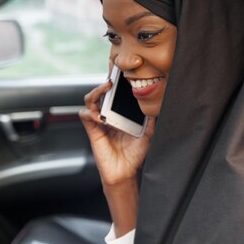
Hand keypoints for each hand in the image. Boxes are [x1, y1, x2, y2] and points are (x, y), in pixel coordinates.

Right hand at [79, 79, 155, 235]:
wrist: (126, 172)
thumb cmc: (135, 154)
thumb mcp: (148, 133)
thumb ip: (150, 118)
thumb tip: (158, 102)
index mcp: (119, 113)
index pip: (115, 93)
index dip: (115, 81)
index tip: (120, 70)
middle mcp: (108, 115)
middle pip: (101, 92)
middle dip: (105, 81)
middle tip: (113, 76)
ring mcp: (98, 122)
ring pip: (90, 100)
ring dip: (96, 92)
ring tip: (105, 88)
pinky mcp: (92, 131)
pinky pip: (85, 116)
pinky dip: (90, 113)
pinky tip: (99, 117)